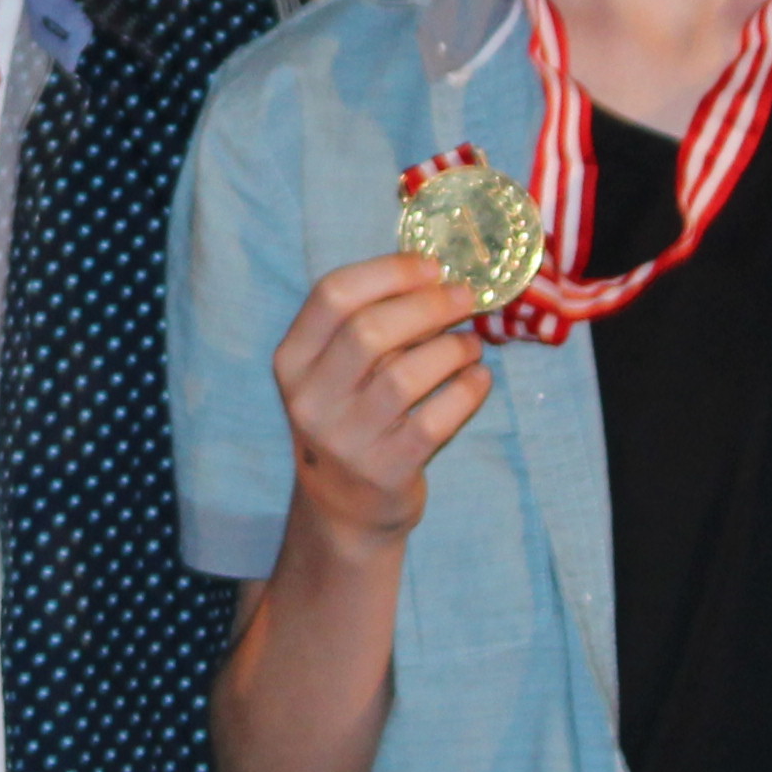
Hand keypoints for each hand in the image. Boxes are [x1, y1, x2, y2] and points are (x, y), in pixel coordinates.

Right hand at [273, 252, 493, 542]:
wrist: (344, 505)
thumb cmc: (352, 416)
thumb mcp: (336, 370)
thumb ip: (370, 324)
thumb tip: (437, 276)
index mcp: (292, 360)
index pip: (332, 295)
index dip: (389, 272)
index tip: (431, 267)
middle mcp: (310, 398)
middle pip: (370, 331)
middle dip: (429, 305)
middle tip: (465, 298)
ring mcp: (345, 438)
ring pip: (406, 375)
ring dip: (452, 349)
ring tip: (471, 344)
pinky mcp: (386, 469)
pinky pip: (437, 419)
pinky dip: (467, 390)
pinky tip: (478, 379)